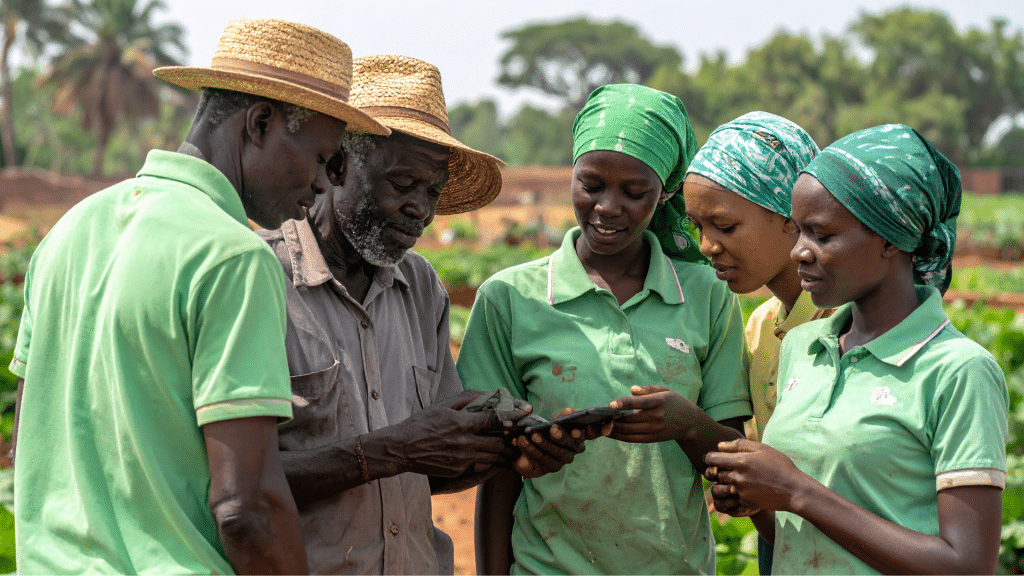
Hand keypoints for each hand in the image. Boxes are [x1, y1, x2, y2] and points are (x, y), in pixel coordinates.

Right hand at [390, 390, 524, 477]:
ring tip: (521, 447)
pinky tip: (501, 457)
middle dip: (516, 437)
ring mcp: (462, 460)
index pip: (495, 419)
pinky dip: (492, 461)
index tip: (528, 410)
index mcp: (462, 423)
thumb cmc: (423, 423)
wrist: (402, 449)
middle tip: (529, 432)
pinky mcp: (459, 471)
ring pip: (495, 457)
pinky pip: (481, 465)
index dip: (513, 414)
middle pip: (500, 442)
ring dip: (510, 453)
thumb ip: (468, 398)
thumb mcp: (443, 404)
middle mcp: (465, 443)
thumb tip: (490, 393)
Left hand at [510, 407, 606, 478]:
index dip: (602, 428)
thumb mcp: (553, 420)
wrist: (527, 446)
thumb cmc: (545, 429)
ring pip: (557, 453)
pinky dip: (531, 449)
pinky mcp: (552, 467)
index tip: (606, 426)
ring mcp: (565, 459)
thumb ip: (562, 416)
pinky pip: (543, 459)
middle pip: (573, 443)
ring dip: (544, 443)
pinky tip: (522, 441)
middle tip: (553, 428)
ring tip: (533, 435)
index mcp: (580, 432)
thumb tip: (570, 411)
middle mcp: (576, 447)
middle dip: (563, 436)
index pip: (595, 430)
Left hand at [606, 385, 689, 442]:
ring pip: (629, 431)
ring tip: (599, 425)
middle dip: (612, 418)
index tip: (611, 404)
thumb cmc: (674, 403)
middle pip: (630, 419)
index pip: (640, 403)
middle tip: (596, 416)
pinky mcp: (652, 438)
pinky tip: (609, 432)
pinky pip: (632, 439)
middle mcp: (656, 417)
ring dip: (612, 429)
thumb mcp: (664, 391)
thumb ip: (648, 389)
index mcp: (659, 402)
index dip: (624, 403)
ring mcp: (654, 430)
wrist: (690, 423)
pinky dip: (619, 436)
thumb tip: (632, 389)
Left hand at [704, 438, 805, 513]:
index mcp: (740, 462)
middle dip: (716, 471)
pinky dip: (729, 497)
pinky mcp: (745, 503)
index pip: (711, 459)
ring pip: (719, 489)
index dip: (710, 458)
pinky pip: (728, 501)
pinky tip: (738, 492)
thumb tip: (720, 445)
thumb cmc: (780, 466)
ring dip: (721, 484)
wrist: (794, 490)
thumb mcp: (763, 449)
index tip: (716, 458)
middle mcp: (737, 478)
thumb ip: (740, 445)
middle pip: (714, 474)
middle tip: (724, 469)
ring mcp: (740, 492)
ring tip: (730, 481)